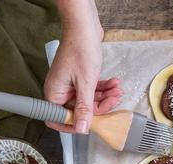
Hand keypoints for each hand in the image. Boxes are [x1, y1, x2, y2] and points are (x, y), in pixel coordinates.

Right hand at [45, 1, 121, 133]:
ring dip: (105, 96)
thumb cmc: (80, 50)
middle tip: (114, 99)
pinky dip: (103, 87)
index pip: (59, 119)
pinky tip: (114, 83)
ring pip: (88, 99)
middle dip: (99, 106)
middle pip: (79, 110)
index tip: (92, 125)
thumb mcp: (85, 83)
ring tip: (118, 89)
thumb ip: (84, 108)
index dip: (75, 125)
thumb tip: (82, 128)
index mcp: (54, 94)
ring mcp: (70, 84)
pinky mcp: (79, 77)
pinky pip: (91, 89)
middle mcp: (60, 91)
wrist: (84, 27)